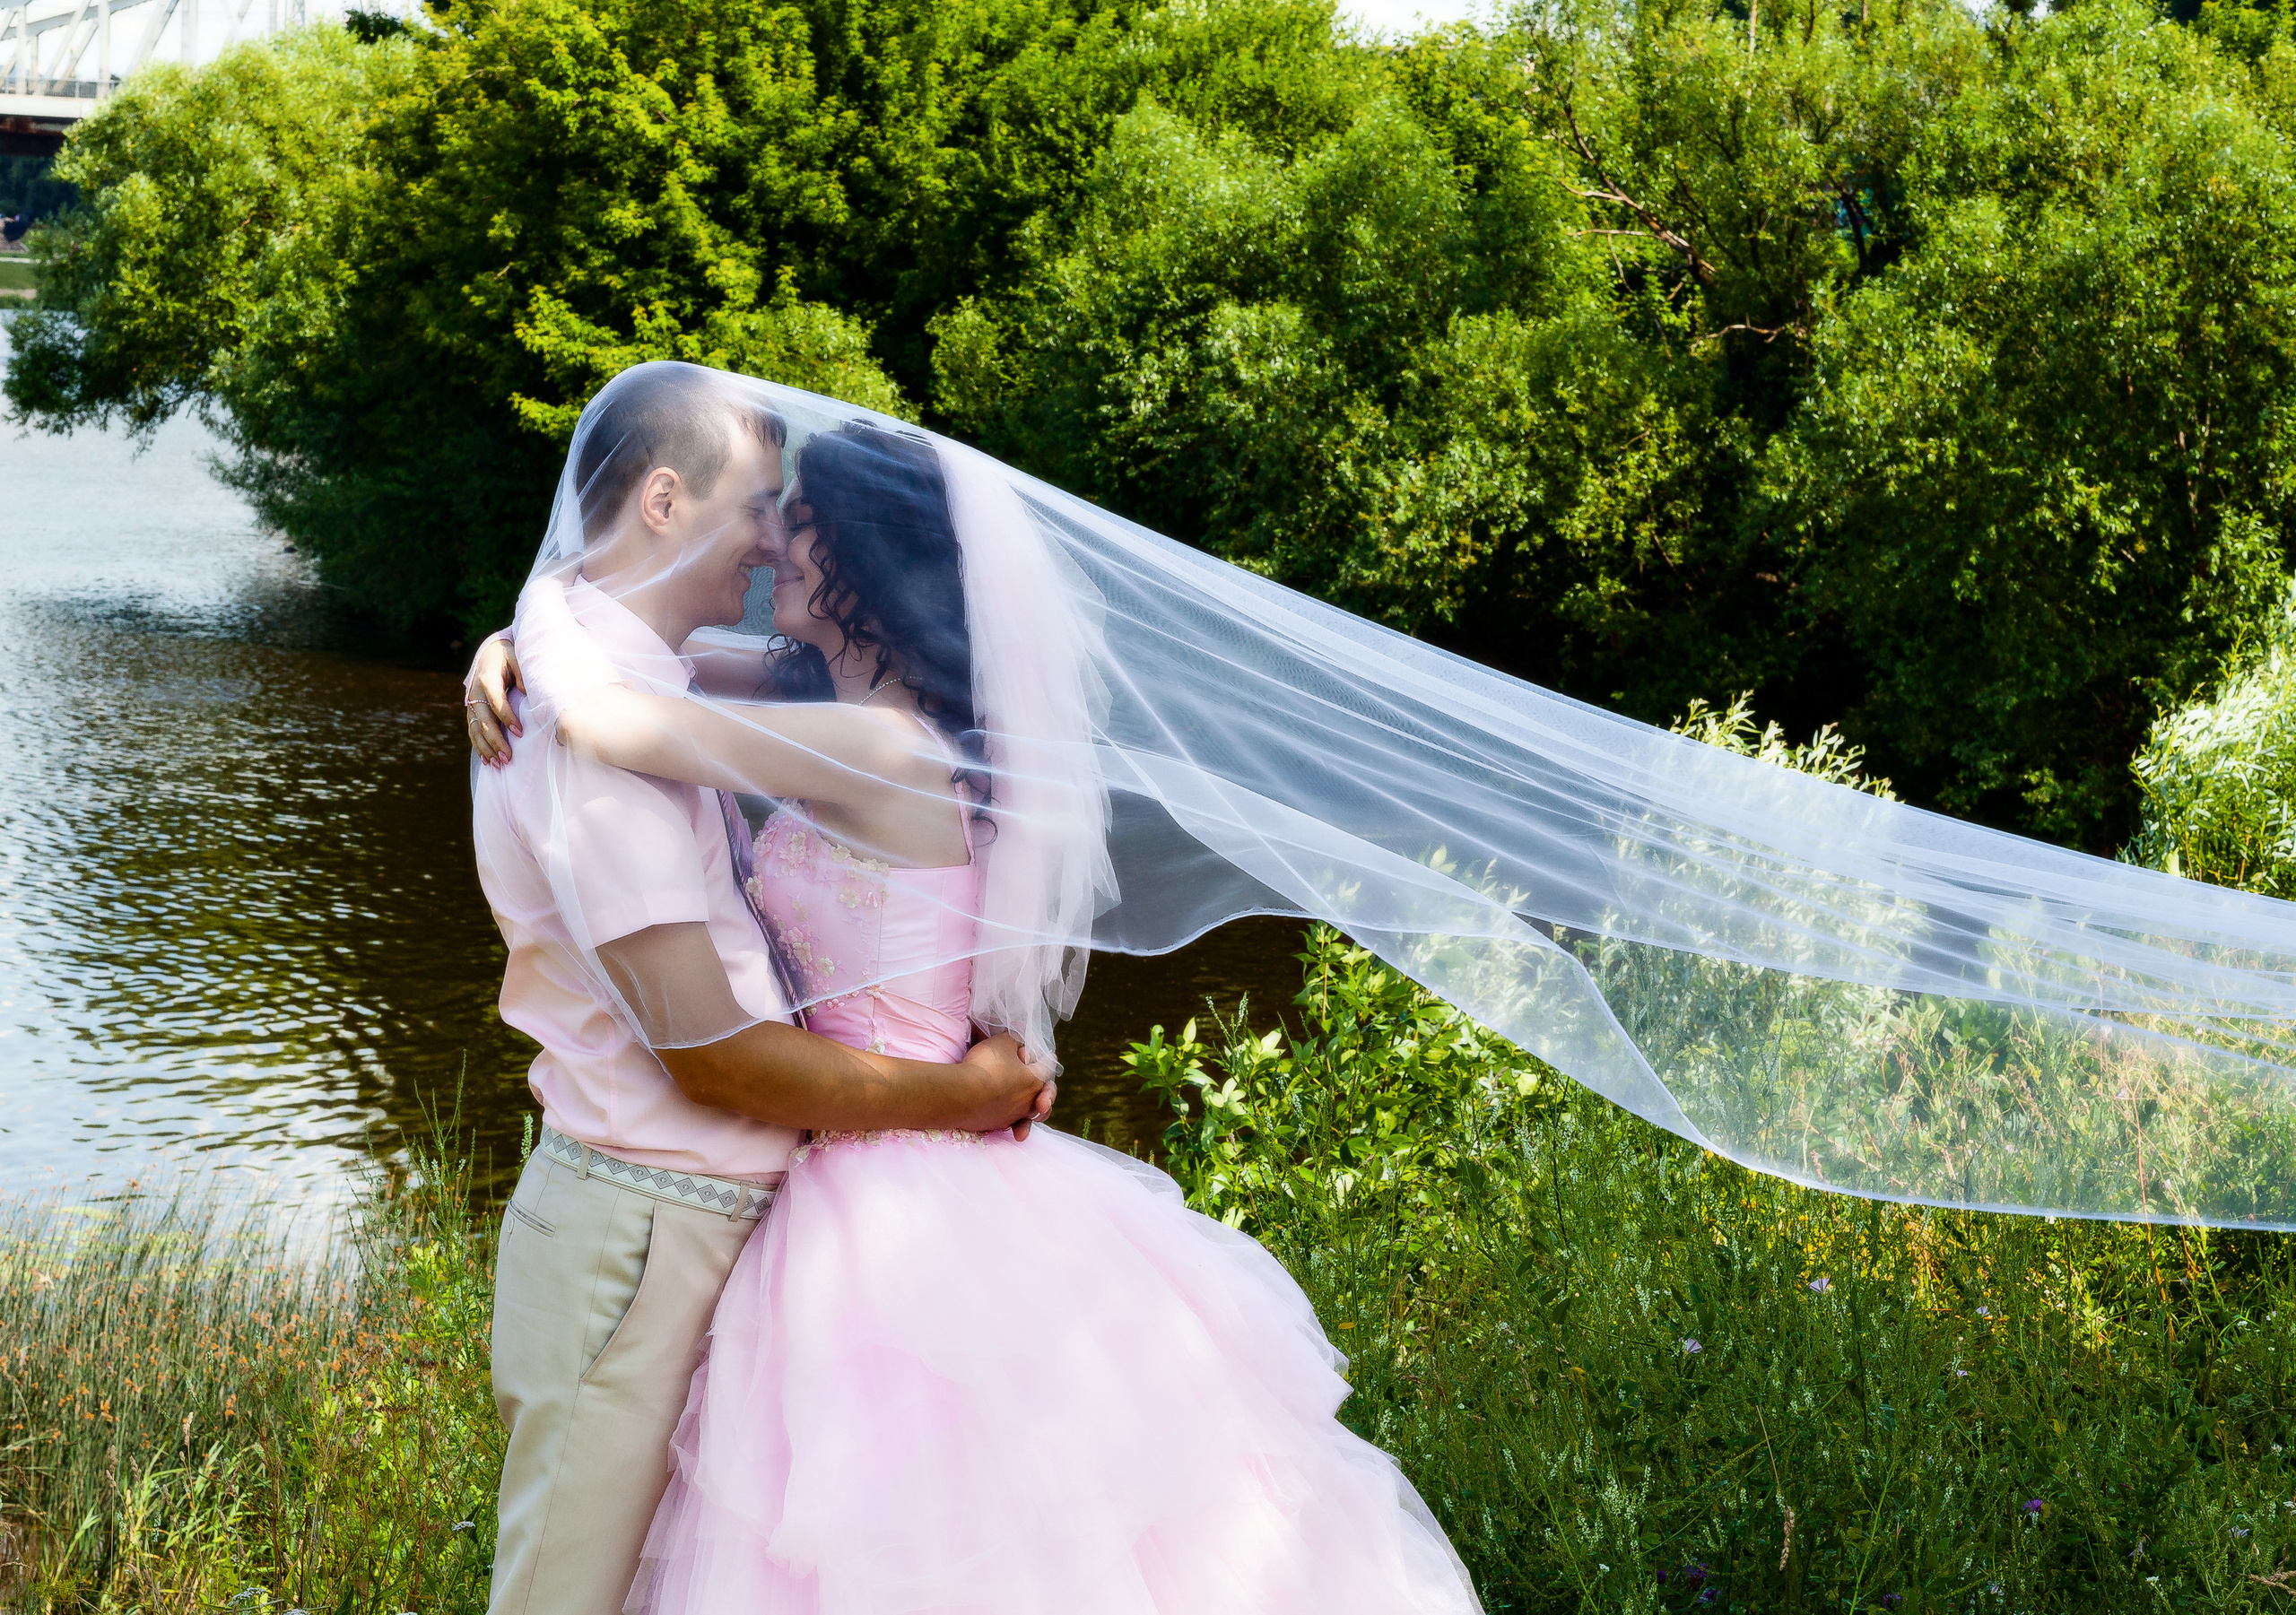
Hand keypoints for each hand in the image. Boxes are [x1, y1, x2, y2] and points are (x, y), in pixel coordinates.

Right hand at [465, 632, 523, 765]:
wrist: (491, 653)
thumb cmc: (509, 657)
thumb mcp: (517, 659)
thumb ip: (522, 674)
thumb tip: (527, 693)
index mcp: (487, 679)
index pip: (496, 702)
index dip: (507, 718)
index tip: (520, 733)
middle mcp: (475, 694)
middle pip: (485, 721)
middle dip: (496, 741)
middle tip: (509, 758)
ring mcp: (472, 704)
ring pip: (476, 730)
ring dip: (487, 748)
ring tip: (500, 765)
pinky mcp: (472, 712)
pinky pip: (473, 732)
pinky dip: (479, 747)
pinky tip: (488, 761)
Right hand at [959, 1033, 1051, 1137]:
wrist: (960, 1093)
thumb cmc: (985, 1065)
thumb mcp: (1002, 1042)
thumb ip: (1014, 1042)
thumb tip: (1019, 1048)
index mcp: (1034, 1081)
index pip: (1047, 1067)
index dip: (1046, 1058)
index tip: (1049, 1056)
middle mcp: (1027, 1101)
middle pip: (1044, 1096)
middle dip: (1047, 1093)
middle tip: (1044, 1092)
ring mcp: (1012, 1115)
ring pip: (1029, 1115)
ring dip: (1033, 1114)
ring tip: (1036, 1112)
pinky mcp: (995, 1124)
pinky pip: (1010, 1122)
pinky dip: (1012, 1121)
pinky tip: (1009, 1122)